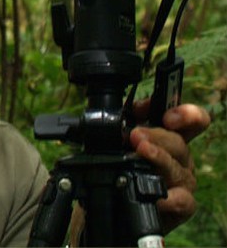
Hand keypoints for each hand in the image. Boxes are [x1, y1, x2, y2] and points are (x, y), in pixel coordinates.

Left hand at [130, 101, 210, 233]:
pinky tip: (159, 196)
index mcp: (170, 134)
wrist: (119, 193)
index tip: (168, 118)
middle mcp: (181, 156)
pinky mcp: (182, 204)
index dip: (186, 115)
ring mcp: (183, 180)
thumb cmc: (127, 158)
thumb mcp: (127, 129)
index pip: (191, 120)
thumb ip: (135, 114)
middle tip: (136, 135)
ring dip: (159, 159)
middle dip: (157, 137)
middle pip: (178, 143)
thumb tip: (140, 106)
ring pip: (178, 168)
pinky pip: (183, 201)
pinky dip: (171, 199)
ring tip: (141, 153)